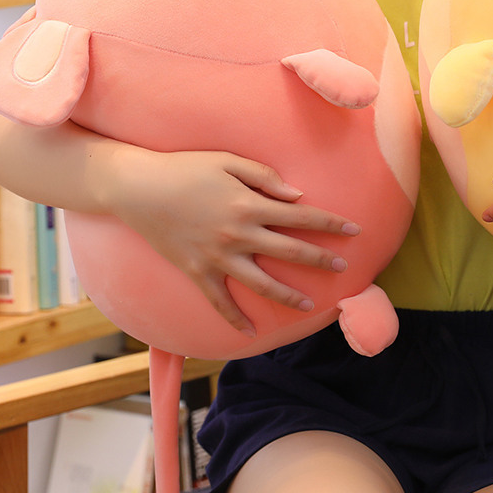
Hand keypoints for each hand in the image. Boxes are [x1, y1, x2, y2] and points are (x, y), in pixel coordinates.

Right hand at [101, 144, 359, 334]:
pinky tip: (252, 331)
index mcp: (250, 204)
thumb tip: (297, 196)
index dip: (330, 223)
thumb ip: (265, 178)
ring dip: (289, 296)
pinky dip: (235, 318)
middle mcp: (239, 234)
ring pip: (262, 283)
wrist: (137, 188)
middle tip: (344, 267)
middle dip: (321, 259)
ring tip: (310, 305)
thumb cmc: (184, 168)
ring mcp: (217, 256)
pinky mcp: (197, 272)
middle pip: (290, 251)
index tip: (354, 229)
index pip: (301, 216)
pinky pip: (220, 301)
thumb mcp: (228, 161)